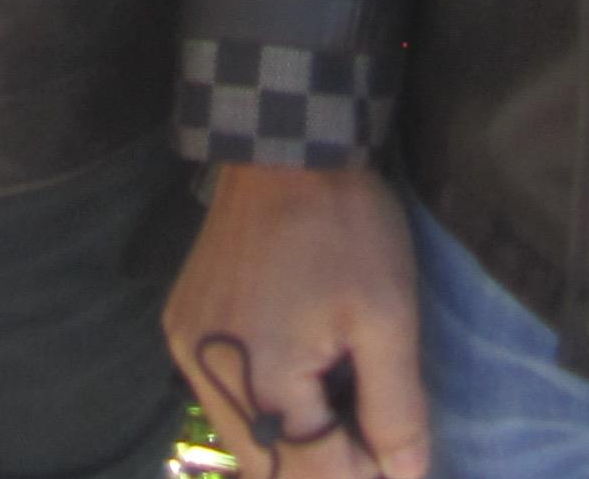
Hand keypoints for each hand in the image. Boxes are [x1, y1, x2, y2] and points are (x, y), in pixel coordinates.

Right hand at [165, 159, 430, 476]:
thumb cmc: (345, 225)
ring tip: (346, 411)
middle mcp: (205, 373)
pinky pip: (226, 394)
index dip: (369, 474)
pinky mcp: (183, 325)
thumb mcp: (387, 318)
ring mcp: (185, 349)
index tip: (403, 456)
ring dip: (296, 440)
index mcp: (256, 377)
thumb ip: (395, 411)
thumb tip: (406, 477)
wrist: (285, 142)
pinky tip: (304, 381)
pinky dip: (267, 406)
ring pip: (246, 436)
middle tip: (378, 442)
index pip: (314, 474)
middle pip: (270, 466)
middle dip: (328, 465)